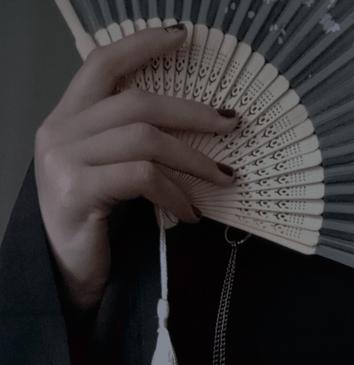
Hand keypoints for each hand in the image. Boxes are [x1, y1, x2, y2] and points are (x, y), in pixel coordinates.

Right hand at [35, 26, 238, 311]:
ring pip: (145, 139)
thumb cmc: (94, 229)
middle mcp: (60, 132)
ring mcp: (65, 161)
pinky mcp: (78, 192)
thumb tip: (193, 129)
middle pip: (136, 102)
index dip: (142, 45)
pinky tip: (190, 214)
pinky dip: (175, 193)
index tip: (183, 36)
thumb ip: (129, 145)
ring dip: (193, 160)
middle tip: (231, 124)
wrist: (67, 278)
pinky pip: (142, 177)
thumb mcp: (108, 176)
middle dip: (192, 112)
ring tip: (222, 179)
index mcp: (67, 119)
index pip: (102, 63)